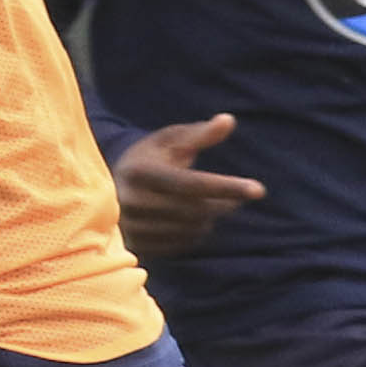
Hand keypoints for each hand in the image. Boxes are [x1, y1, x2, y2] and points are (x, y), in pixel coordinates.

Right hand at [113, 113, 266, 259]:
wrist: (107, 188)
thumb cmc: (149, 158)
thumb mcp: (169, 141)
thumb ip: (199, 134)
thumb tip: (228, 120)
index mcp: (139, 171)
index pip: (191, 183)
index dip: (226, 186)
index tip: (259, 190)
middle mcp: (131, 201)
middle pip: (194, 210)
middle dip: (223, 204)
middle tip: (237, 197)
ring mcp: (132, 227)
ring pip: (190, 229)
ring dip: (209, 219)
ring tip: (210, 205)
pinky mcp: (137, 245)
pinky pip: (180, 245)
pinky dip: (195, 233)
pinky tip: (192, 220)